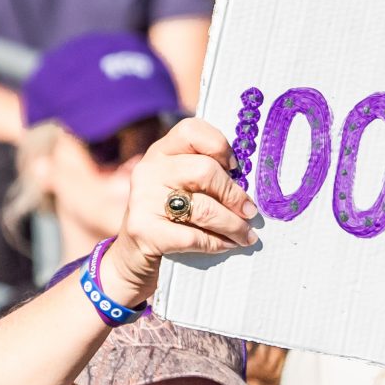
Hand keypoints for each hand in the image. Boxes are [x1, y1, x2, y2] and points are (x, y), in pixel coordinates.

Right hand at [100, 118, 257, 302]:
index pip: (191, 130)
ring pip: (204, 208)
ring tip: (247, 235)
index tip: (235, 168)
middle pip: (205, 171)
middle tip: (250, 211)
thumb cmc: (171, 215)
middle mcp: (149, 169)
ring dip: (233, 225)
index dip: (219, 146)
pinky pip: (193, 236)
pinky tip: (228, 245)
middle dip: (234, 195)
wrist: (133, 254)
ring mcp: (143, 199)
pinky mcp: (144, 230)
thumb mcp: (182, 185)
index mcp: (161, 151)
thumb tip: (249, 185)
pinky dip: (217, 243)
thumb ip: (207, 175)